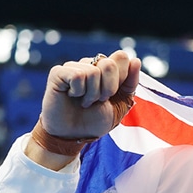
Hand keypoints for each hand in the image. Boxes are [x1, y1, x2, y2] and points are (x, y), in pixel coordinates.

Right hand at [26, 50, 140, 167]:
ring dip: (92, 94)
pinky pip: (77, 76)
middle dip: (109, 88)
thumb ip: (131, 82)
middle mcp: (89, 64)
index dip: (121, 79)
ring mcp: (73, 67)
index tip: (112, 94)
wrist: (74, 135)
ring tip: (84, 102)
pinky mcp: (58, 73)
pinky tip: (72, 96)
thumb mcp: (122, 103)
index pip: (121, 57)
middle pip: (109, 63)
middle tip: (99, 100)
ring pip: (93, 72)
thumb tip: (135, 60)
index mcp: (106, 68)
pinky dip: (78, 91)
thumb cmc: (96, 119)